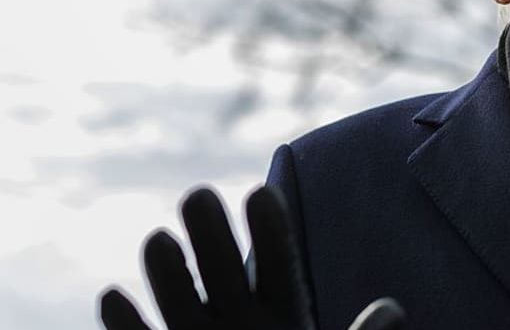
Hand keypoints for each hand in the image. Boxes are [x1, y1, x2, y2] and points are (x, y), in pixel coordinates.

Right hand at [98, 186, 405, 329]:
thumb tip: (392, 309)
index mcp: (285, 313)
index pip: (278, 264)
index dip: (270, 231)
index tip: (259, 193)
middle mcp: (239, 320)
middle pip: (224, 269)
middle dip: (211, 234)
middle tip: (197, 195)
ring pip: (180, 298)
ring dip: (167, 271)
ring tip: (160, 239)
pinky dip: (126, 323)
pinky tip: (116, 297)